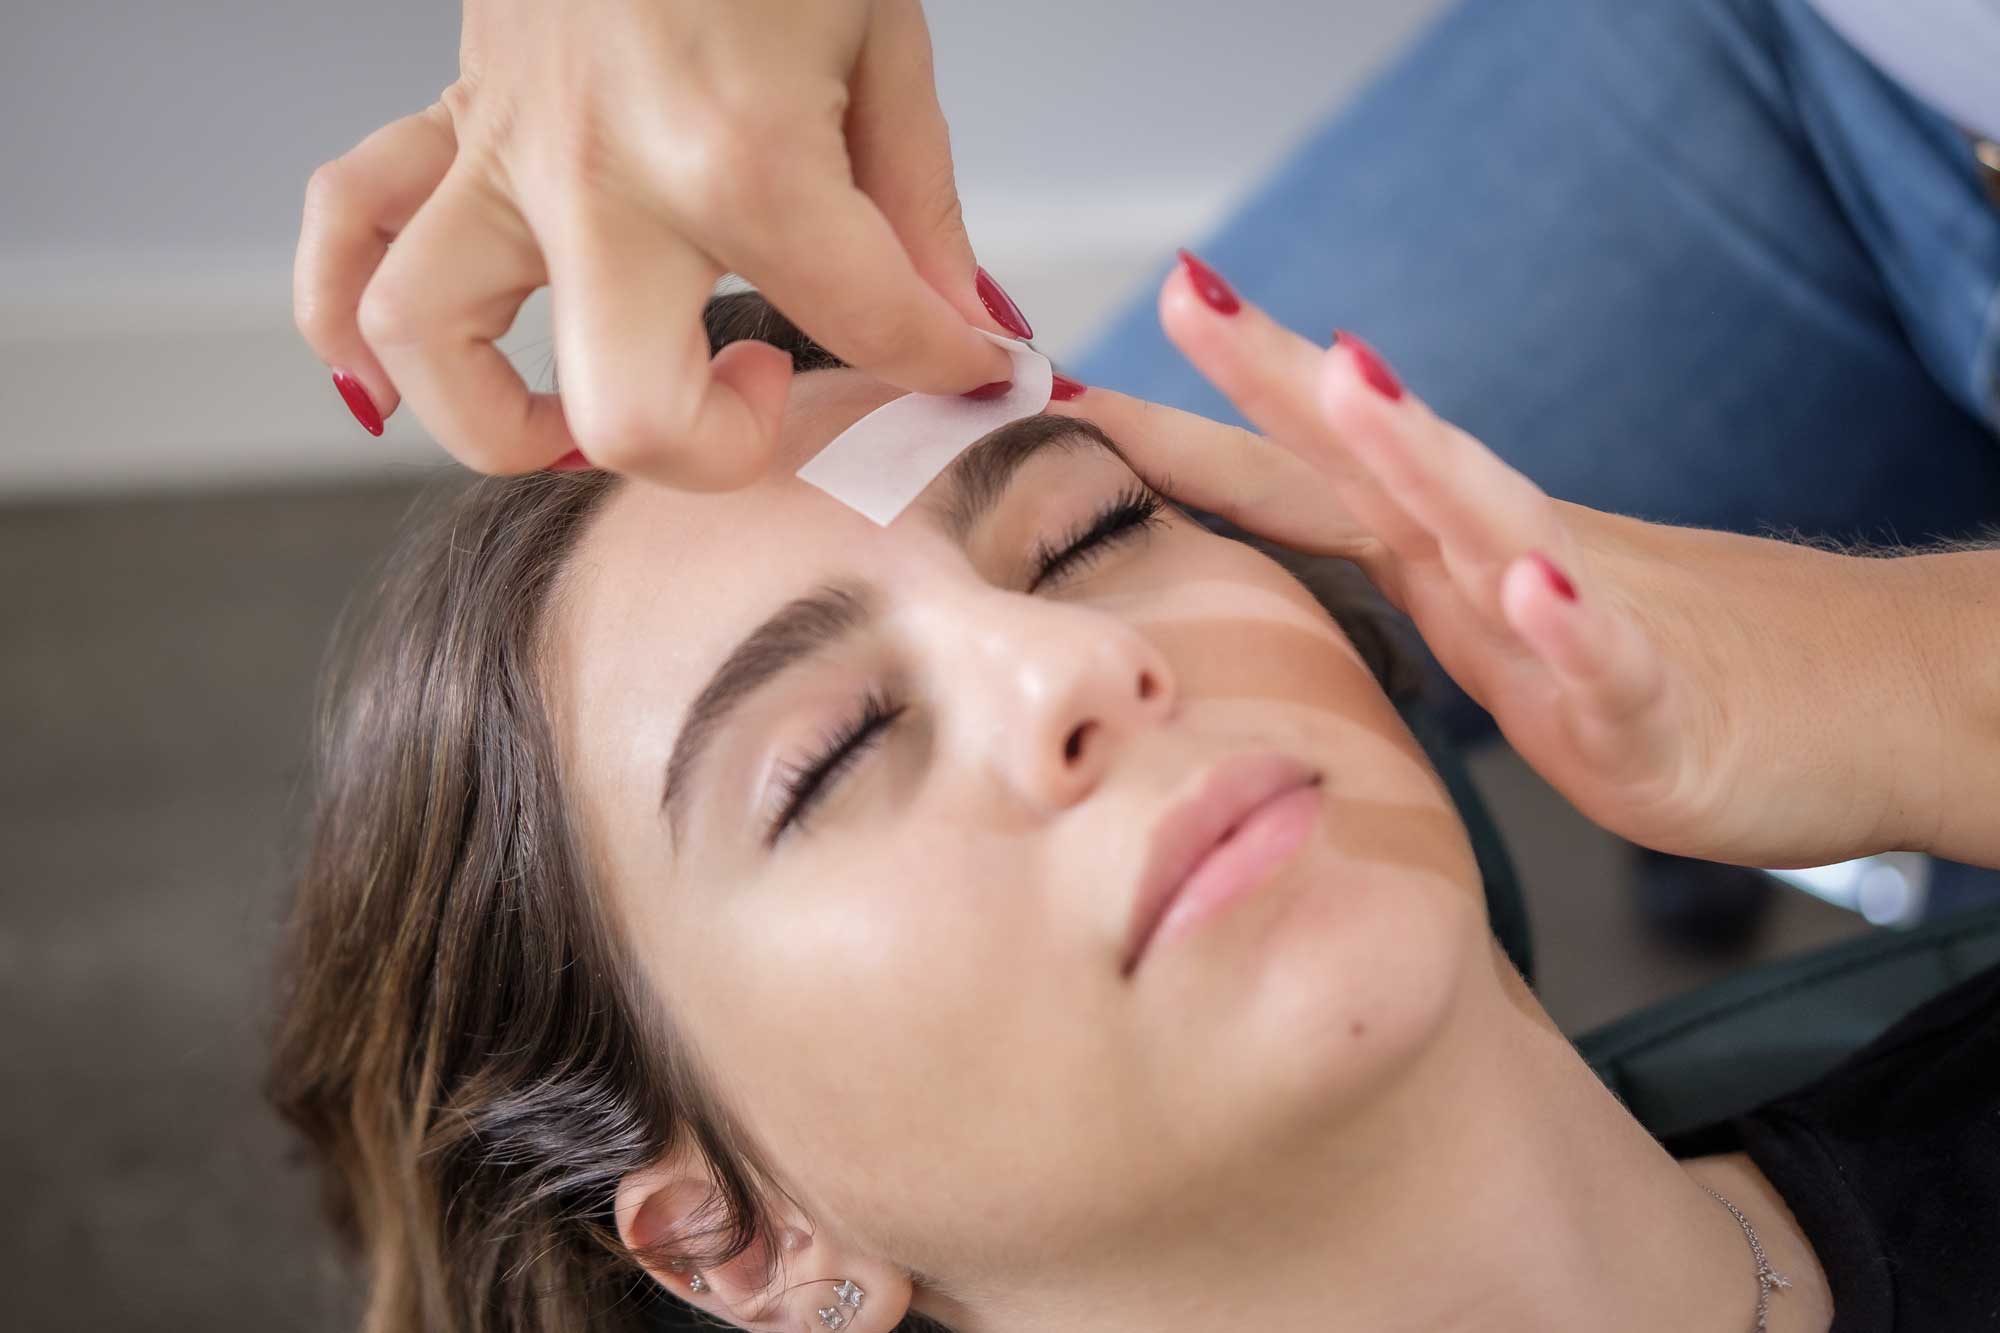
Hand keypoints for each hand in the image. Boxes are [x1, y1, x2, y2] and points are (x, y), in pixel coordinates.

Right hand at [294, 0, 1015, 488]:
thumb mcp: (883, 38)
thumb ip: (915, 210)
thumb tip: (952, 330)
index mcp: (741, 153)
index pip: (870, 325)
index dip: (945, 365)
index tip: (969, 367)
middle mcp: (605, 173)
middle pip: (629, 417)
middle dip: (720, 449)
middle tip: (770, 390)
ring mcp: (510, 150)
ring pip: (430, 340)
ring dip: (507, 421)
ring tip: (597, 417)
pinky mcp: (459, 117)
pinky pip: (350, 228)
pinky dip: (345, 317)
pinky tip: (389, 379)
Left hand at [1052, 254, 1942, 870]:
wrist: (1851, 700)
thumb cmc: (1658, 664)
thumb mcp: (1493, 623)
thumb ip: (1397, 582)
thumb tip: (1279, 556)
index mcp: (1443, 556)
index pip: (1301, 477)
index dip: (1189, 431)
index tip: (1069, 386)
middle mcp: (1496, 564)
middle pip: (1379, 458)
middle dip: (1276, 377)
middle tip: (1187, 292)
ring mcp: (1576, 622)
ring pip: (1495, 524)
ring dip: (1419, 451)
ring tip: (1351, 376)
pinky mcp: (1654, 704)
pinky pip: (1608, 659)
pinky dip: (1570, 623)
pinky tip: (1531, 585)